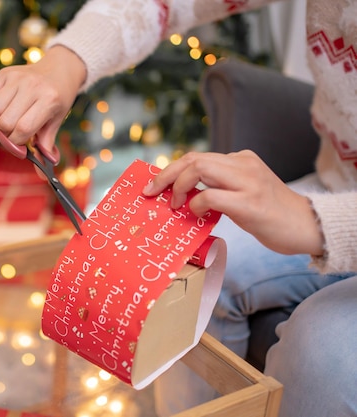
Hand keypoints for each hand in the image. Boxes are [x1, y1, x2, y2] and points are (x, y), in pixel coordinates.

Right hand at [0, 46, 86, 152]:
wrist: (58, 70)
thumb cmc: (56, 100)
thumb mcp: (56, 121)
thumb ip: (46, 145)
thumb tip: (40, 173)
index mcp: (49, 99)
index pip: (23, 129)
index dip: (17, 143)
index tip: (21, 147)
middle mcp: (32, 86)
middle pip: (5, 122)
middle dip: (7, 134)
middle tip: (15, 131)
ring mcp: (16, 77)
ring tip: (8, 118)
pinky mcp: (4, 73)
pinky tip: (3, 107)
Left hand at [142, 150, 324, 255]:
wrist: (308, 227)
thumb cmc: (270, 214)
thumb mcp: (243, 191)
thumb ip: (218, 185)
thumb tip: (182, 193)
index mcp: (241, 159)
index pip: (197, 156)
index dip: (170, 169)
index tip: (153, 185)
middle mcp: (243, 164)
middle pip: (193, 158)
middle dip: (165, 175)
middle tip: (152, 193)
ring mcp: (248, 182)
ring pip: (199, 169)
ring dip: (178, 187)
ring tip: (175, 204)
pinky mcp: (250, 203)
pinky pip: (210, 195)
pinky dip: (196, 204)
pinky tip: (196, 214)